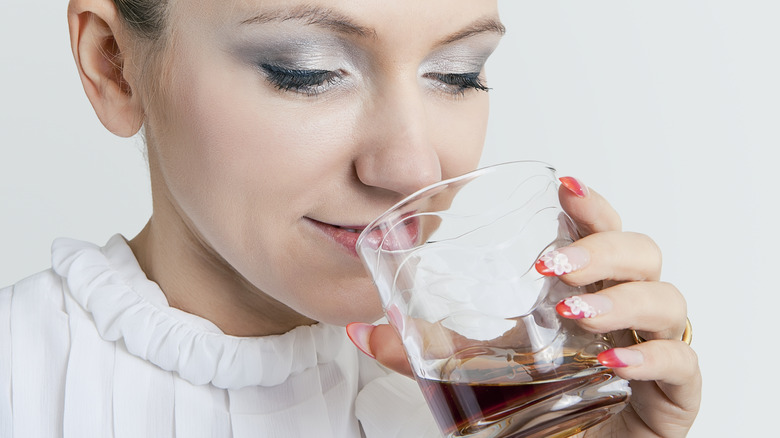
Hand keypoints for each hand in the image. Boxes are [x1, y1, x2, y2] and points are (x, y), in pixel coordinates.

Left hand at [346, 177, 700, 436]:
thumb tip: (362, 329)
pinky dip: (651, 357)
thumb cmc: (533, 409)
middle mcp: (623, 314)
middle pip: (641, 253)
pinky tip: (611, 358)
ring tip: (574, 308)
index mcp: (584, 292)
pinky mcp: (671, 399)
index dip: (589, 206)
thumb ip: (421, 350)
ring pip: (666, 300)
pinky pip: (682, 365)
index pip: (600, 232)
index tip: (561, 187)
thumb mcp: (471, 370)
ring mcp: (650, 351)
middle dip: (601, 247)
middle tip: (551, 262)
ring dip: (620, 297)